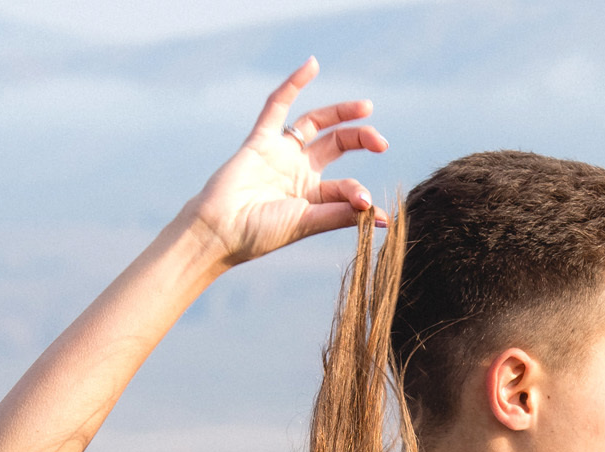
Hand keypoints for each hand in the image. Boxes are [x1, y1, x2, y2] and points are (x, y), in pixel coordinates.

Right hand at [185, 58, 388, 265]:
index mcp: (312, 195)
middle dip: (360, 139)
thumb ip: (342, 214)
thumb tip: (384, 218)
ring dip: (340, 113)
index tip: (369, 206)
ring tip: (366, 107)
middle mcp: (298, 171)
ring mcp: (280, 153)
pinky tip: (311, 65)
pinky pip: (277, 106)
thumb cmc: (260, 233)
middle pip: (336, 144)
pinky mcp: (260, 140)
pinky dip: (293, 84)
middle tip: (381, 142)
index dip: (359, 193)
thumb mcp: (307, 222)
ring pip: (314, 123)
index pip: (345, 186)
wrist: (220, 230)